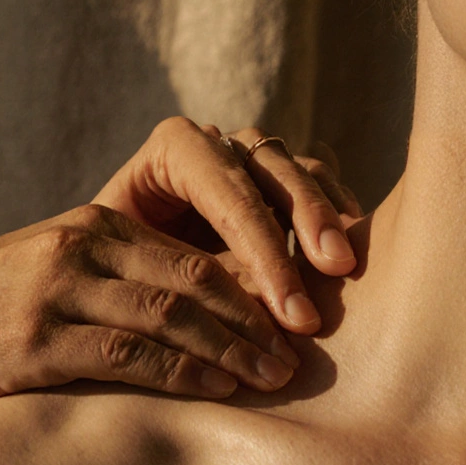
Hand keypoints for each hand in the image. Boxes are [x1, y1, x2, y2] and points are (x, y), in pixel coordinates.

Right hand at [0, 204, 302, 410]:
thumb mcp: (50, 273)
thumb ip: (115, 280)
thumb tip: (193, 315)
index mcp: (94, 225)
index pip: (195, 250)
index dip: (254, 282)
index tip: (293, 315)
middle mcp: (82, 246)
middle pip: (195, 277)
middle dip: (257, 314)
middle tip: (300, 350)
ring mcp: (58, 290)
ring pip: (171, 314)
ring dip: (231, 348)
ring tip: (274, 375)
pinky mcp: (36, 338)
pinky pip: (129, 355)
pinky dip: (182, 372)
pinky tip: (216, 388)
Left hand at [93, 117, 362, 334]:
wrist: (113, 269)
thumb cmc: (118, 272)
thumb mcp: (141, 274)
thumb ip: (190, 282)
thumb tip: (250, 323)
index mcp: (173, 148)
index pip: (227, 191)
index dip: (263, 249)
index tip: (290, 308)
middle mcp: (217, 142)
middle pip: (272, 169)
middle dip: (308, 222)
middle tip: (336, 271)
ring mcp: (250, 157)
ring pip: (302, 170)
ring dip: (328, 217)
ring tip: (348, 265)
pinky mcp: (276, 181)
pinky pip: (318, 183)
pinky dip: (336, 214)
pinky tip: (352, 252)